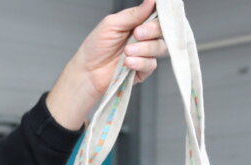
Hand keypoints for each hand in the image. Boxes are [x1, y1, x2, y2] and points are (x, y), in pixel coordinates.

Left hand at [46, 0, 166, 129]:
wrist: (87, 72)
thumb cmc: (95, 47)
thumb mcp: (111, 24)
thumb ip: (133, 14)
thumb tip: (151, 1)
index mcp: (137, 23)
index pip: (157, 15)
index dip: (159, 15)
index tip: (152, 16)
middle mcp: (144, 37)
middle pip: (162, 30)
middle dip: (152, 31)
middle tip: (137, 34)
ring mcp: (145, 54)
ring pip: (159, 47)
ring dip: (144, 48)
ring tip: (126, 51)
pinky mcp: (143, 70)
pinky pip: (151, 64)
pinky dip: (140, 62)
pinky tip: (128, 63)